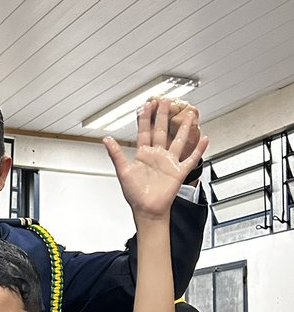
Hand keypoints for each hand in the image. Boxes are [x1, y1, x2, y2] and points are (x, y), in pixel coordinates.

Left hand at [104, 100, 209, 219]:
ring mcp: (169, 162)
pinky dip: (199, 149)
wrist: (147, 210)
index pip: (145, 131)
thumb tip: (107, 140)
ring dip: (184, 128)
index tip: (148, 104)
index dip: (146, 118)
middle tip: (166, 101)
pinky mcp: (179, 172)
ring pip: (179, 140)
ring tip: (189, 115)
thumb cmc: (135, 194)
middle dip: (164, 115)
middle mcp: (158, 155)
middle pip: (162, 130)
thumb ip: (116, 155)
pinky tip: (205, 139)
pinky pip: (191, 158)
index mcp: (144, 154)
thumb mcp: (123, 172)